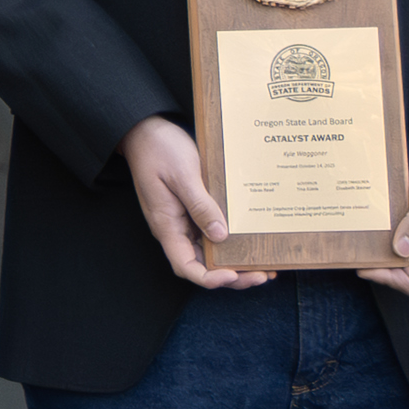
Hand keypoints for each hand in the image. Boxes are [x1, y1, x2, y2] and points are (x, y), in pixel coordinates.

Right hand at [119, 116, 266, 288]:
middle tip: (262, 275)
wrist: (145, 131)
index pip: (185, 266)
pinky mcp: (191, 211)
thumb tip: (220, 235)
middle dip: (231, 276)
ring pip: (208, 253)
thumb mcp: (182, 175)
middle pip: (201, 265)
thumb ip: (200, 206)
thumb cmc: (159, 150)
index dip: (209, 277)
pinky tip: (249, 241)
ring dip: (233, 263)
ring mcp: (183, 221)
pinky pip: (210, 234)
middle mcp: (174, 229)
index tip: (233, 275)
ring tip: (263, 266)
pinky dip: (230, 243)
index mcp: (167, 225)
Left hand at [354, 152, 408, 297]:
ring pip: (397, 262)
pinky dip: (380, 244)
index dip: (389, 279)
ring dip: (378, 257)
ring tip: (358, 244)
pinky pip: (395, 245)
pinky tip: (367, 232)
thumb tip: (401, 250)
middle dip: (379, 270)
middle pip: (403, 276)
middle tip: (356, 253)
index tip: (367, 264)